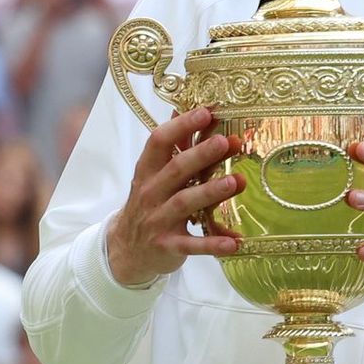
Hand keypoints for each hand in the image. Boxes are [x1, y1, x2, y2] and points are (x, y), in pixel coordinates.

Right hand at [104, 106, 241, 287]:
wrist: (126, 251)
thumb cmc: (150, 205)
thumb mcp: (155, 177)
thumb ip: (177, 150)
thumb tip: (195, 111)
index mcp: (148, 171)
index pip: (159, 142)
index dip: (181, 126)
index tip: (206, 112)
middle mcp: (151, 193)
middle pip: (176, 170)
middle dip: (201, 155)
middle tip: (226, 142)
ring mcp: (159, 220)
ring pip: (184, 203)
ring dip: (211, 192)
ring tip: (237, 182)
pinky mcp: (169, 246)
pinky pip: (193, 245)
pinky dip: (213, 244)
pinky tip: (235, 242)